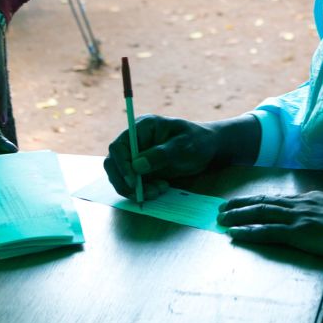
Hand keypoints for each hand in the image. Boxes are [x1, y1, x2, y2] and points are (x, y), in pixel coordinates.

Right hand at [104, 115, 220, 198]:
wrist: (208, 149)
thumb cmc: (197, 141)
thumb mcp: (184, 146)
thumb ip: (161, 154)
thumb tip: (137, 165)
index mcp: (142, 128)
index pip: (119, 147)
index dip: (121, 165)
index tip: (133, 181)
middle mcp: (135, 142)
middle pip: (114, 164)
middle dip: (125, 182)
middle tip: (141, 194)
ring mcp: (137, 156)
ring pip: (122, 177)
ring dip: (135, 189)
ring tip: (158, 191)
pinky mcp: (142, 170)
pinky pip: (133, 184)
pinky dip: (142, 191)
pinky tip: (160, 189)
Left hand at [218, 192, 322, 266]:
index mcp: (313, 199)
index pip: (280, 199)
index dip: (259, 200)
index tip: (244, 201)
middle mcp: (303, 204)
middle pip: (265, 202)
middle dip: (242, 204)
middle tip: (222, 207)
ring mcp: (301, 217)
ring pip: (262, 213)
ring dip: (239, 215)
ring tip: (222, 218)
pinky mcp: (301, 233)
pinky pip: (269, 232)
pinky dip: (250, 232)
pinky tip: (236, 234)